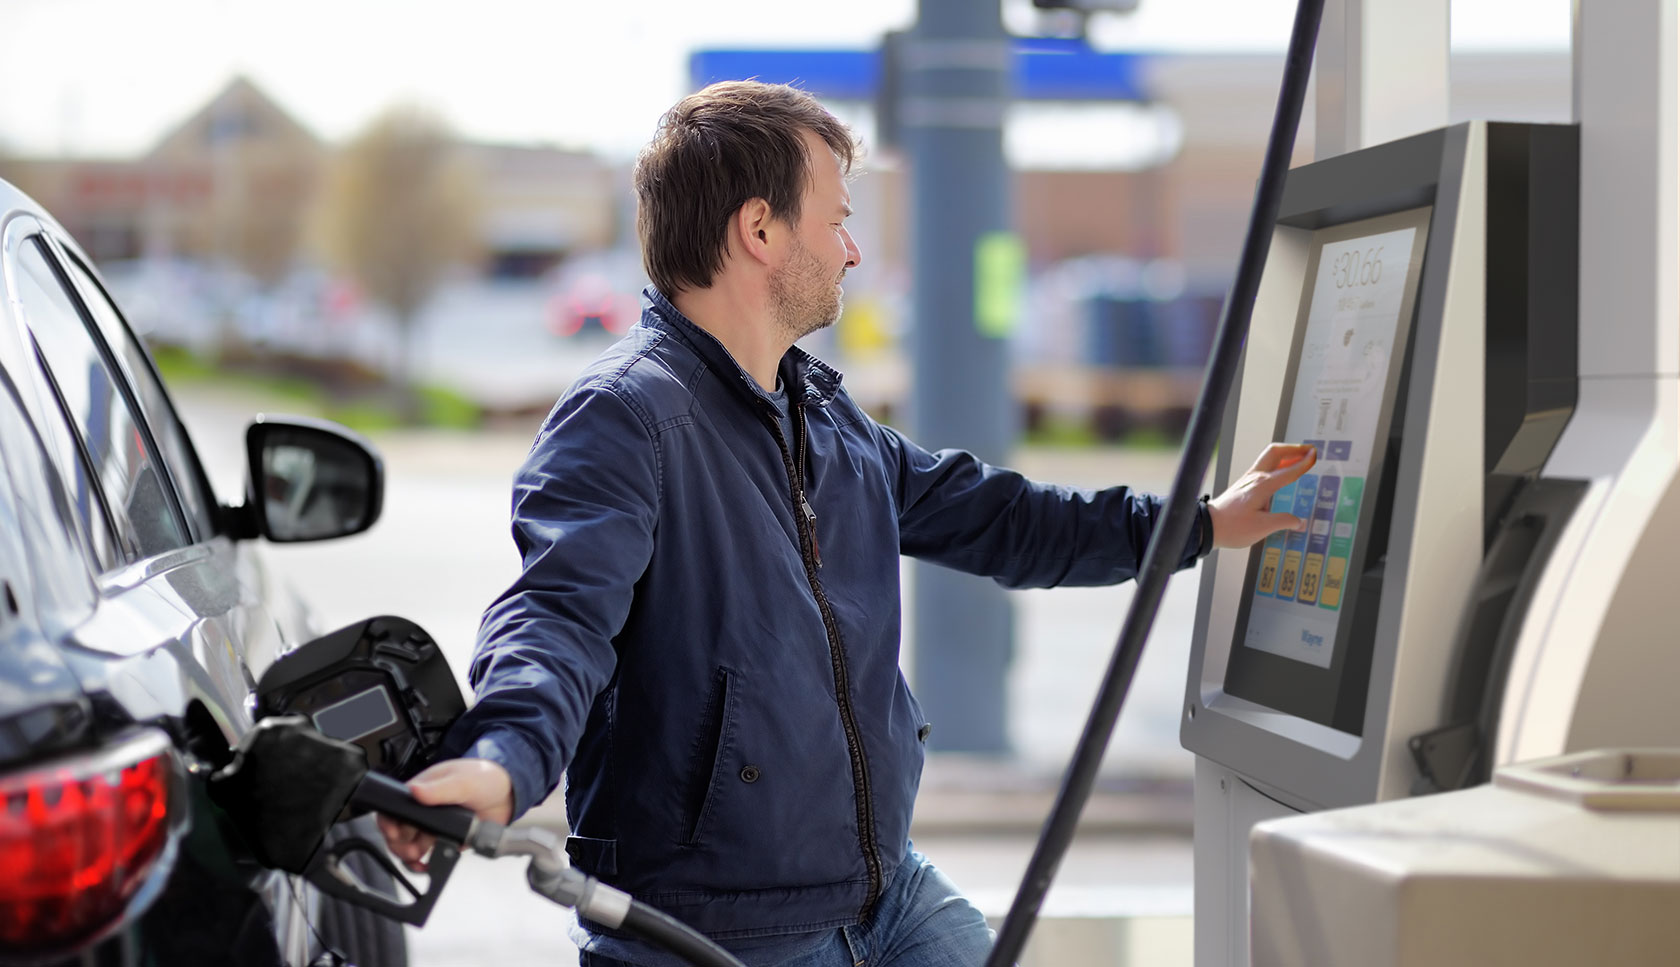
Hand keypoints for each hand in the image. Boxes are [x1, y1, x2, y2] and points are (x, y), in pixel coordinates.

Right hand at [376, 758, 513, 872]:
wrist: (509, 794)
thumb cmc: (484, 776)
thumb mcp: (462, 780)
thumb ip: (439, 788)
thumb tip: (416, 790)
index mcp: (422, 790)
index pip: (394, 808)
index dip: (389, 823)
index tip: (395, 834)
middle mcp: (424, 808)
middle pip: (399, 830)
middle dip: (399, 844)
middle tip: (410, 851)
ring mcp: (435, 824)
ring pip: (411, 845)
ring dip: (410, 856)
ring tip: (419, 859)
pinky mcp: (447, 837)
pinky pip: (431, 853)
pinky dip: (427, 862)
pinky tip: (430, 864)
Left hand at [1206, 443, 1317, 548]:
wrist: (1208, 525)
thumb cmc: (1232, 526)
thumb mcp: (1262, 527)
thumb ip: (1283, 521)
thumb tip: (1298, 522)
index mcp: (1263, 485)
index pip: (1289, 471)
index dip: (1304, 463)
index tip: (1315, 456)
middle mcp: (1255, 477)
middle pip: (1275, 452)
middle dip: (1294, 448)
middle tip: (1308, 450)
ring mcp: (1248, 479)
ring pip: (1268, 457)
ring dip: (1285, 454)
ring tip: (1299, 457)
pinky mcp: (1244, 484)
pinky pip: (1264, 466)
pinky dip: (1277, 463)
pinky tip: (1282, 472)